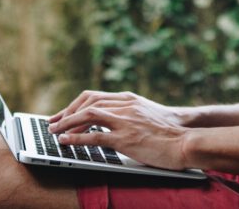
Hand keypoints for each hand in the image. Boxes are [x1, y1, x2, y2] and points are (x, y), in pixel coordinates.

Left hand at [47, 90, 191, 169]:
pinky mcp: (126, 138)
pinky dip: (76, 138)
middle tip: (52, 122)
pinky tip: (66, 142)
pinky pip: (95, 136)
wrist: (186, 139)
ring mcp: (125, 121)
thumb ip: (128, 113)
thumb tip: (110, 121)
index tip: (62, 114)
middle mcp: (125, 106)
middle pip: (87, 102)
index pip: (94, 96)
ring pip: (88, 115)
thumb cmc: (169, 132)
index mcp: (129, 99)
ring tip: (53, 131)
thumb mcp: (146, 114)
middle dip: (66, 112)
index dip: (74, 105)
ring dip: (66, 122)